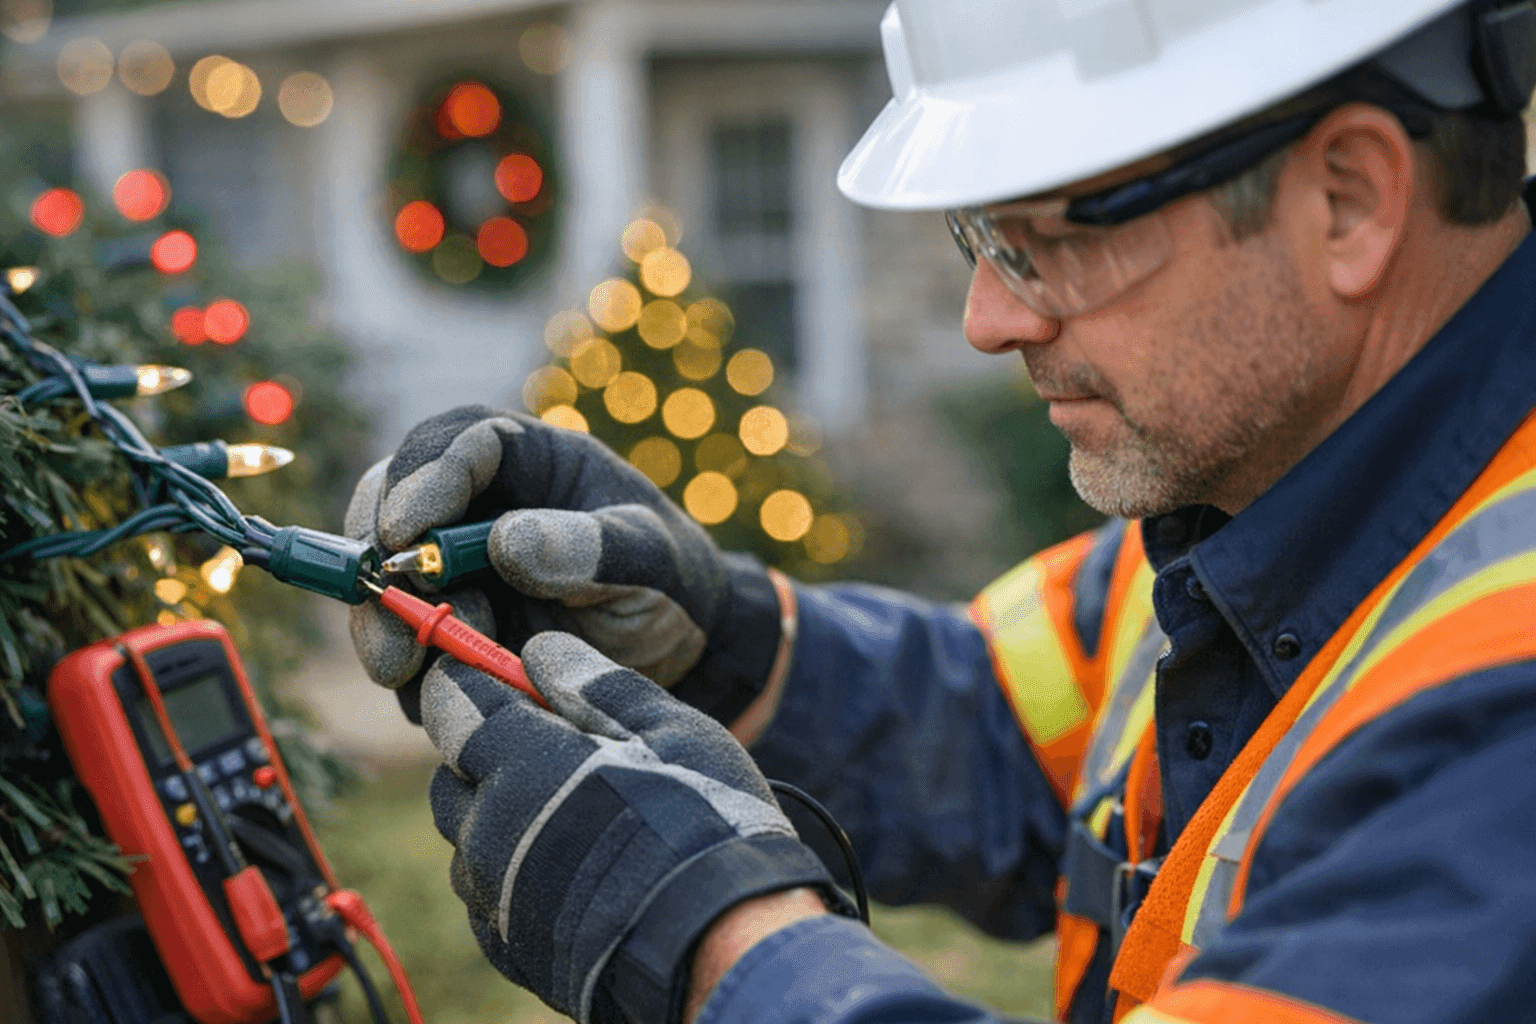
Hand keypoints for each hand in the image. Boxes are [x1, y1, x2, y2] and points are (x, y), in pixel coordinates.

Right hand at [345, 405, 782, 724]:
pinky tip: (431, 695)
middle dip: (377, 552)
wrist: (677, 655)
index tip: (405, 532)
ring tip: (404, 669)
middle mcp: (481, 504)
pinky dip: (404, 666)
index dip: (424, 477)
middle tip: (380, 604)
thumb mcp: (648, 560)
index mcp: (534, 461)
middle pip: (395, 499)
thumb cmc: (671, 586)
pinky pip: (401, 637)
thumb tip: (505, 541)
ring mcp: (456, 565)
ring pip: (384, 575)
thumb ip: (588, 547)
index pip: (463, 441)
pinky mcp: (446, 623)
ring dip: (382, 620)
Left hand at [421, 632, 846, 1023]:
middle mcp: (489, 833)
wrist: (723, 944)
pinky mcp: (511, 950)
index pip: (455, 705)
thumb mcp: (669, 731)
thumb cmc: (707, 825)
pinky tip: (570, 868)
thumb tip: (542, 652)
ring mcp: (495, 899)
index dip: (469, 680)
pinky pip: (488, 898)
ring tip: (573, 814)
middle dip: (485, 751)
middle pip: (453, 776)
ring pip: (469, 841)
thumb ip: (598, 686)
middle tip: (549, 744)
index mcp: (521, 764)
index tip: (487, 670)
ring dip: (500, 816)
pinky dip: (512, 873)